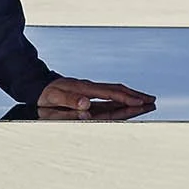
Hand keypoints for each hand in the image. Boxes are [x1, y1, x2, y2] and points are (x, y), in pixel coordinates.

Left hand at [34, 77, 155, 118]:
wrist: (36, 83)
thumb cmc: (45, 92)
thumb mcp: (54, 98)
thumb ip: (70, 101)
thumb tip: (86, 104)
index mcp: (85, 89)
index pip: (111, 94)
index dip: (126, 99)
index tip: (141, 103)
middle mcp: (90, 88)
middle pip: (118, 90)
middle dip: (136, 96)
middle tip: (152, 101)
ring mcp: (90, 89)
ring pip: (115, 92)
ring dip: (131, 96)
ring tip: (146, 101)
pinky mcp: (88, 92)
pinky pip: (108, 95)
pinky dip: (121, 98)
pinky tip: (127, 102)